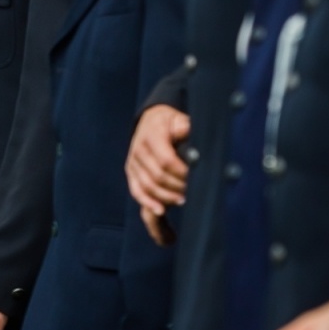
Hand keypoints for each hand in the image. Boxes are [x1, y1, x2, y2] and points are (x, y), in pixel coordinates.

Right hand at [127, 105, 189, 243]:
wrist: (150, 120)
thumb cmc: (170, 122)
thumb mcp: (179, 118)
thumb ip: (186, 129)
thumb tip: (196, 145)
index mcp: (151, 135)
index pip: (166, 160)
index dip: (182, 172)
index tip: (197, 177)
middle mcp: (138, 149)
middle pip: (157, 176)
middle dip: (177, 186)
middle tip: (194, 191)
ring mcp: (132, 162)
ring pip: (147, 186)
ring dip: (166, 197)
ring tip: (183, 200)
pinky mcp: (131, 173)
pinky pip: (136, 191)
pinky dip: (148, 203)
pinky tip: (161, 211)